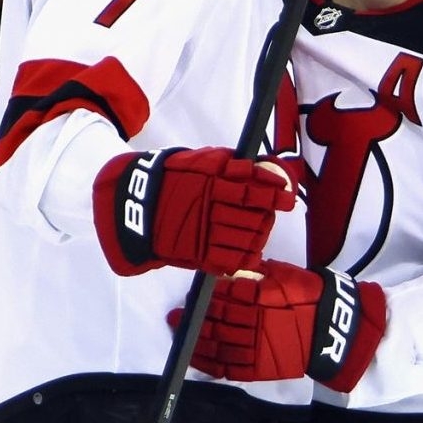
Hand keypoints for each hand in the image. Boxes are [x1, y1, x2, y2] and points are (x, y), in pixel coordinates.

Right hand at [92, 146, 294, 277]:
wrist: (135, 207)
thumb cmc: (171, 181)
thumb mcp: (199, 162)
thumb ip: (230, 164)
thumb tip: (264, 165)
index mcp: (209, 183)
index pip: (251, 188)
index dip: (274, 192)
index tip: (288, 194)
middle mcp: (209, 208)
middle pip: (253, 214)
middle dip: (269, 213)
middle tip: (277, 210)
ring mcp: (204, 233)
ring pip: (246, 237)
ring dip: (260, 234)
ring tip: (262, 229)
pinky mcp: (198, 254)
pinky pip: (231, 260)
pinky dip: (246, 257)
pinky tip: (251, 251)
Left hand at [181, 261, 386, 391]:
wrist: (336, 331)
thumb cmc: (313, 298)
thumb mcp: (288, 275)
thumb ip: (261, 272)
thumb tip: (236, 267)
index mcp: (261, 297)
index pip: (225, 295)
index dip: (207, 295)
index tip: (194, 293)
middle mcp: (255, 322)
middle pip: (216, 319)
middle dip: (194, 316)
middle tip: (177, 313)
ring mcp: (256, 347)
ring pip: (217, 343)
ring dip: (195, 338)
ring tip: (179, 331)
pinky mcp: (260, 368)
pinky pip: (228, 368)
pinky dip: (209, 363)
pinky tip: (195, 357)